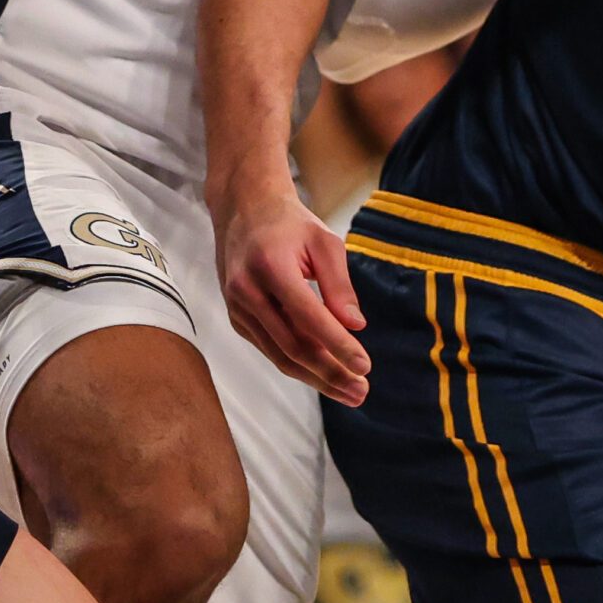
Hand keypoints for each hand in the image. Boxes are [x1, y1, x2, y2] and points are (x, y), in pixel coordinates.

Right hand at [217, 188, 370, 403]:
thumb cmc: (290, 224)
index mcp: (270, 266)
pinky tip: (324, 373)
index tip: (366, 366)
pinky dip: (299, 364)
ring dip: (316, 378)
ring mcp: (238, 307)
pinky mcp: (237, 318)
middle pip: (292, 345)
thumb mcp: (324, 242)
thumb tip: (356, 327)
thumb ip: (339, 285)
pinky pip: (270, 349)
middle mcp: (247, 291)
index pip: (308, 317)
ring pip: (280, 355)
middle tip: (362, 391)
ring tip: (349, 391)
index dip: (338, 346)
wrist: (244, 211)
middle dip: (330, 372)